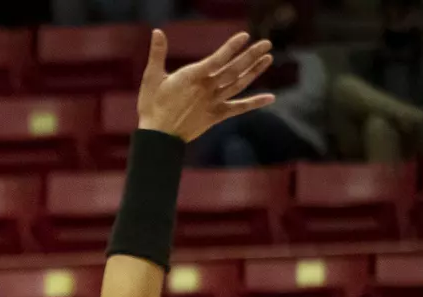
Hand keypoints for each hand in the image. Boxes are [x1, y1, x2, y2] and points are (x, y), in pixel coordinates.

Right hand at [137, 29, 276, 141]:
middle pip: (233, 70)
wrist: (158, 138)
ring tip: (269, 58)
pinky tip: (270, 98)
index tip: (245, 36)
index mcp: (192, 77)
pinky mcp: (215, 115)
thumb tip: (157, 31)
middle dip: (251, 55)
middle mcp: (207, 89)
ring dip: (254, 71)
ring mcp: (213, 102)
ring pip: (238, 84)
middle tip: (267, 43)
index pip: (216, 59)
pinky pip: (238, 108)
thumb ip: (157, 53)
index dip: (231, 48)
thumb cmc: (152, 106)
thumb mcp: (151, 78)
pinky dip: (254, 103)